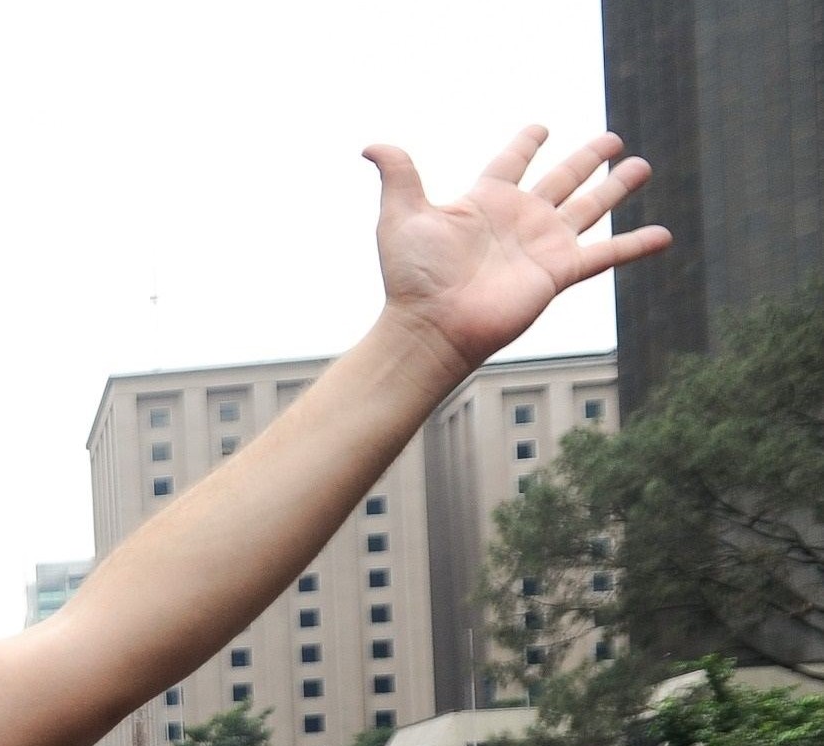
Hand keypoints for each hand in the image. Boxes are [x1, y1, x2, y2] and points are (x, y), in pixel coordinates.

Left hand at [365, 126, 670, 375]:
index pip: (510, 163)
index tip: (540, 128)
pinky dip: (637, 245)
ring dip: (616, 186)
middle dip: (586, 159)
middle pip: (561, 180)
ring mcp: (541, 245)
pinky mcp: (559, 272)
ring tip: (641, 165)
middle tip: (611, 138)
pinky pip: (606, 253)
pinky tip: (664, 234)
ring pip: (589, 207)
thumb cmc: (412, 276)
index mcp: (484, 202)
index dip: (525, 145)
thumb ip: (398, 175)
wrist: (431, 326)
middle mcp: (518, 220)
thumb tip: (370, 145)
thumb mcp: (401, 216)